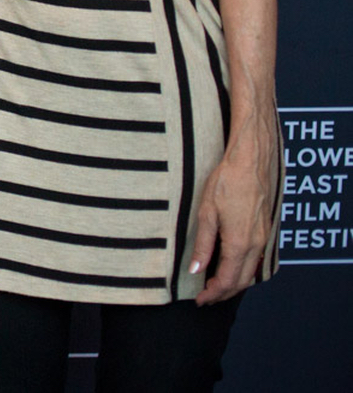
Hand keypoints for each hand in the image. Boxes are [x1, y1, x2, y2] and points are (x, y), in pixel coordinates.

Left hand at [190, 110, 277, 303]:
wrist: (250, 161)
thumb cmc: (226, 182)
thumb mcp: (206, 213)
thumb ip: (203, 245)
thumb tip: (196, 271)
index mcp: (239, 243)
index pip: (227, 280)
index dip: (213, 294)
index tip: (199, 300)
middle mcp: (256, 244)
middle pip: (241, 281)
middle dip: (223, 293)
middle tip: (205, 298)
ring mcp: (264, 237)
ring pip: (251, 271)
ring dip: (234, 283)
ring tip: (215, 286)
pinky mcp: (265, 229)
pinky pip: (256, 259)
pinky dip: (244, 270)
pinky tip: (231, 266)